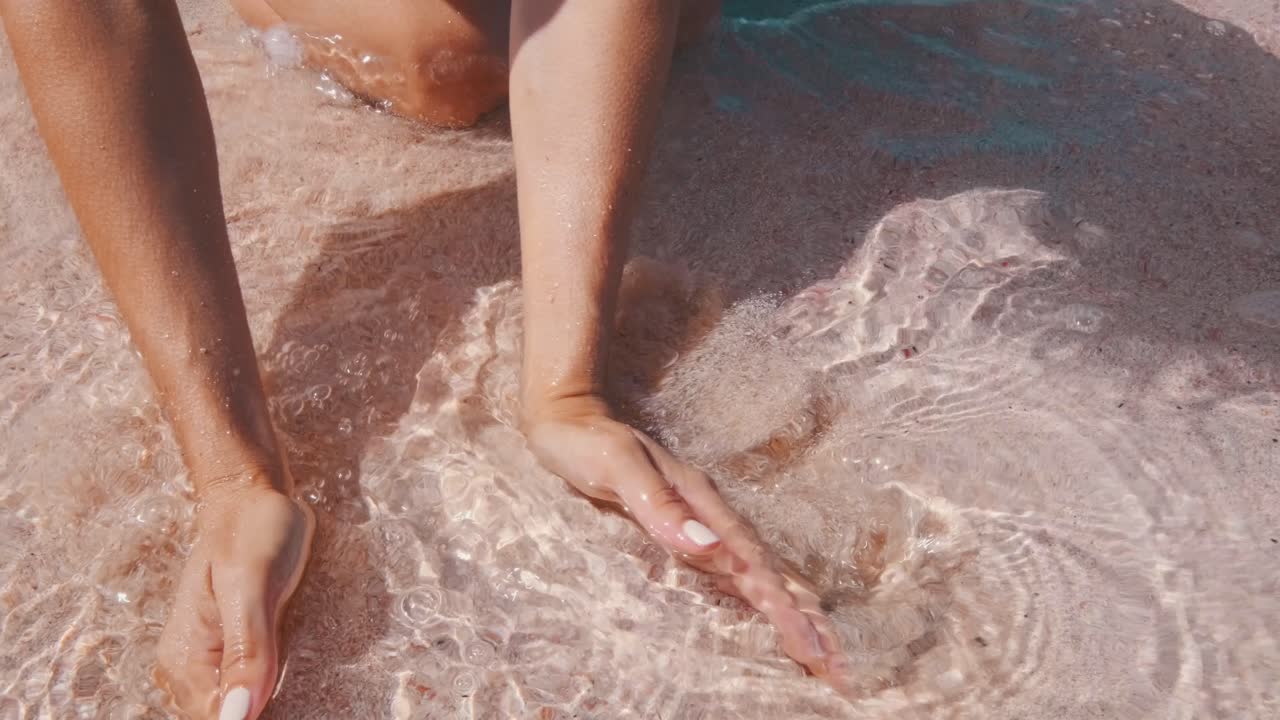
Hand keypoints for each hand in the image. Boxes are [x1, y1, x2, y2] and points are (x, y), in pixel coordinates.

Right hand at [155, 474, 313, 719]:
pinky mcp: (224, 650)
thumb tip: (238, 717)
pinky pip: (242, 687)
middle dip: (261, 707)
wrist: (250, 497)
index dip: (252, 717)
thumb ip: (247, 650)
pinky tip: (292, 670)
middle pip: (226, 717)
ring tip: (296, 667)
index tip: (293, 697)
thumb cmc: (253, 530)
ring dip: (270, 699)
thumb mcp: (253, 584)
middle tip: (303, 677)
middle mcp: (185, 668)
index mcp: (185, 659)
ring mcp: (203, 660)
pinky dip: (266, 686)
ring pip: (234, 707)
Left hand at [522, 396, 843, 679]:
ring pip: (763, 575)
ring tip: (826, 651)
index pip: (752, 564)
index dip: (782, 604)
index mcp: (701, 504)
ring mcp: (703, 524)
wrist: (572, 418)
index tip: (811, 643)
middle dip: (807, 619)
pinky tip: (781, 612)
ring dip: (797, 612)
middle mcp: (710, 517)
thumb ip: (659, 506)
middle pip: (772, 574)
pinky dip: (768, 597)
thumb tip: (704, 546)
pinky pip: (740, 572)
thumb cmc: (588, 443)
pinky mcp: (689, 531)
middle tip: (839, 666)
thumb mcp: (617, 466)